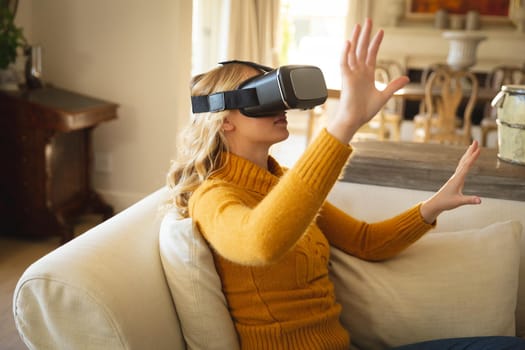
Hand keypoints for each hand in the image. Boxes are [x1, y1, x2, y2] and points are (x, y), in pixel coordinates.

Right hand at [327, 18, 408, 143]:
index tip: (381, 32)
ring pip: (353, 52)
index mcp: (367, 75)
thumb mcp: (384, 96)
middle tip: (368, 20)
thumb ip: (394, 86)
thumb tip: (406, 78)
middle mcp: (359, 72)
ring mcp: (352, 74)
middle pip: (362, 49)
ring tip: (358, 26)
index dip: (376, 42)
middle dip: (365, 35)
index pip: (371, 54)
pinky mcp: (346, 79)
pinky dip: (345, 53)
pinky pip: (344, 63)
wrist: (354, 120)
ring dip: (355, 39)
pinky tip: (348, 43)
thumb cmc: (365, 111)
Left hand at [420, 140, 481, 223]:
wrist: (436, 204)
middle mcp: (456, 176)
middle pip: (465, 160)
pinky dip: (466, 161)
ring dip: (468, 154)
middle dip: (471, 151)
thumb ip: (469, 200)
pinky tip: (467, 160)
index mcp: (457, 179)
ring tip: (473, 146)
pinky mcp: (455, 179)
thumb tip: (479, 200)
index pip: (467, 166)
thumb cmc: (446, 202)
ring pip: (463, 162)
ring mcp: (455, 177)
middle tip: (476, 141)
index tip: (479, 149)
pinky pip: (461, 167)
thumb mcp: (459, 202)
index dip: (473, 157)